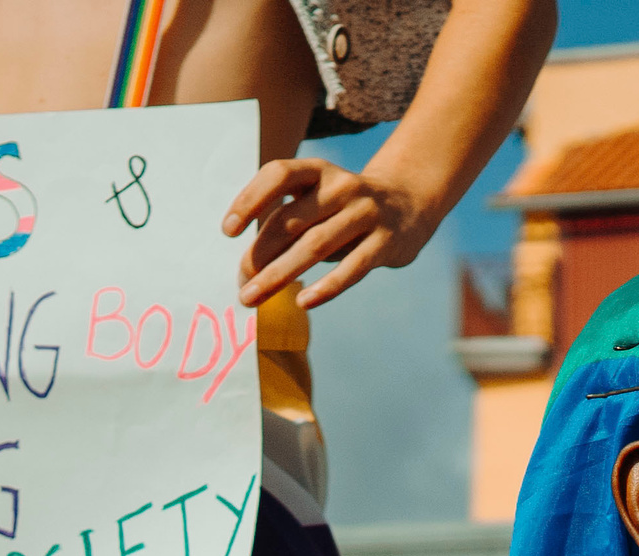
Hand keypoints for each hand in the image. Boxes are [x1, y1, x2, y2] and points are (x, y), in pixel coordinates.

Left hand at [223, 157, 439, 310]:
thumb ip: (289, 221)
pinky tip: (303, 302)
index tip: (228, 231)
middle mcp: (342, 187)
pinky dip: (326, 287)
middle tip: (240, 283)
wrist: (410, 203)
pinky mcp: (386, 243)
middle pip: (292, 220)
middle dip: (260, 253)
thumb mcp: (319, 199)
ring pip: (316, 245)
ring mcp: (366, 213)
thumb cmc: (346, 208)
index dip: (250, 200)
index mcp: (318, 171)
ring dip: (281, 274)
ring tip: (254, 297)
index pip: (278, 175)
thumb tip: (248, 266)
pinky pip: (352, 268)